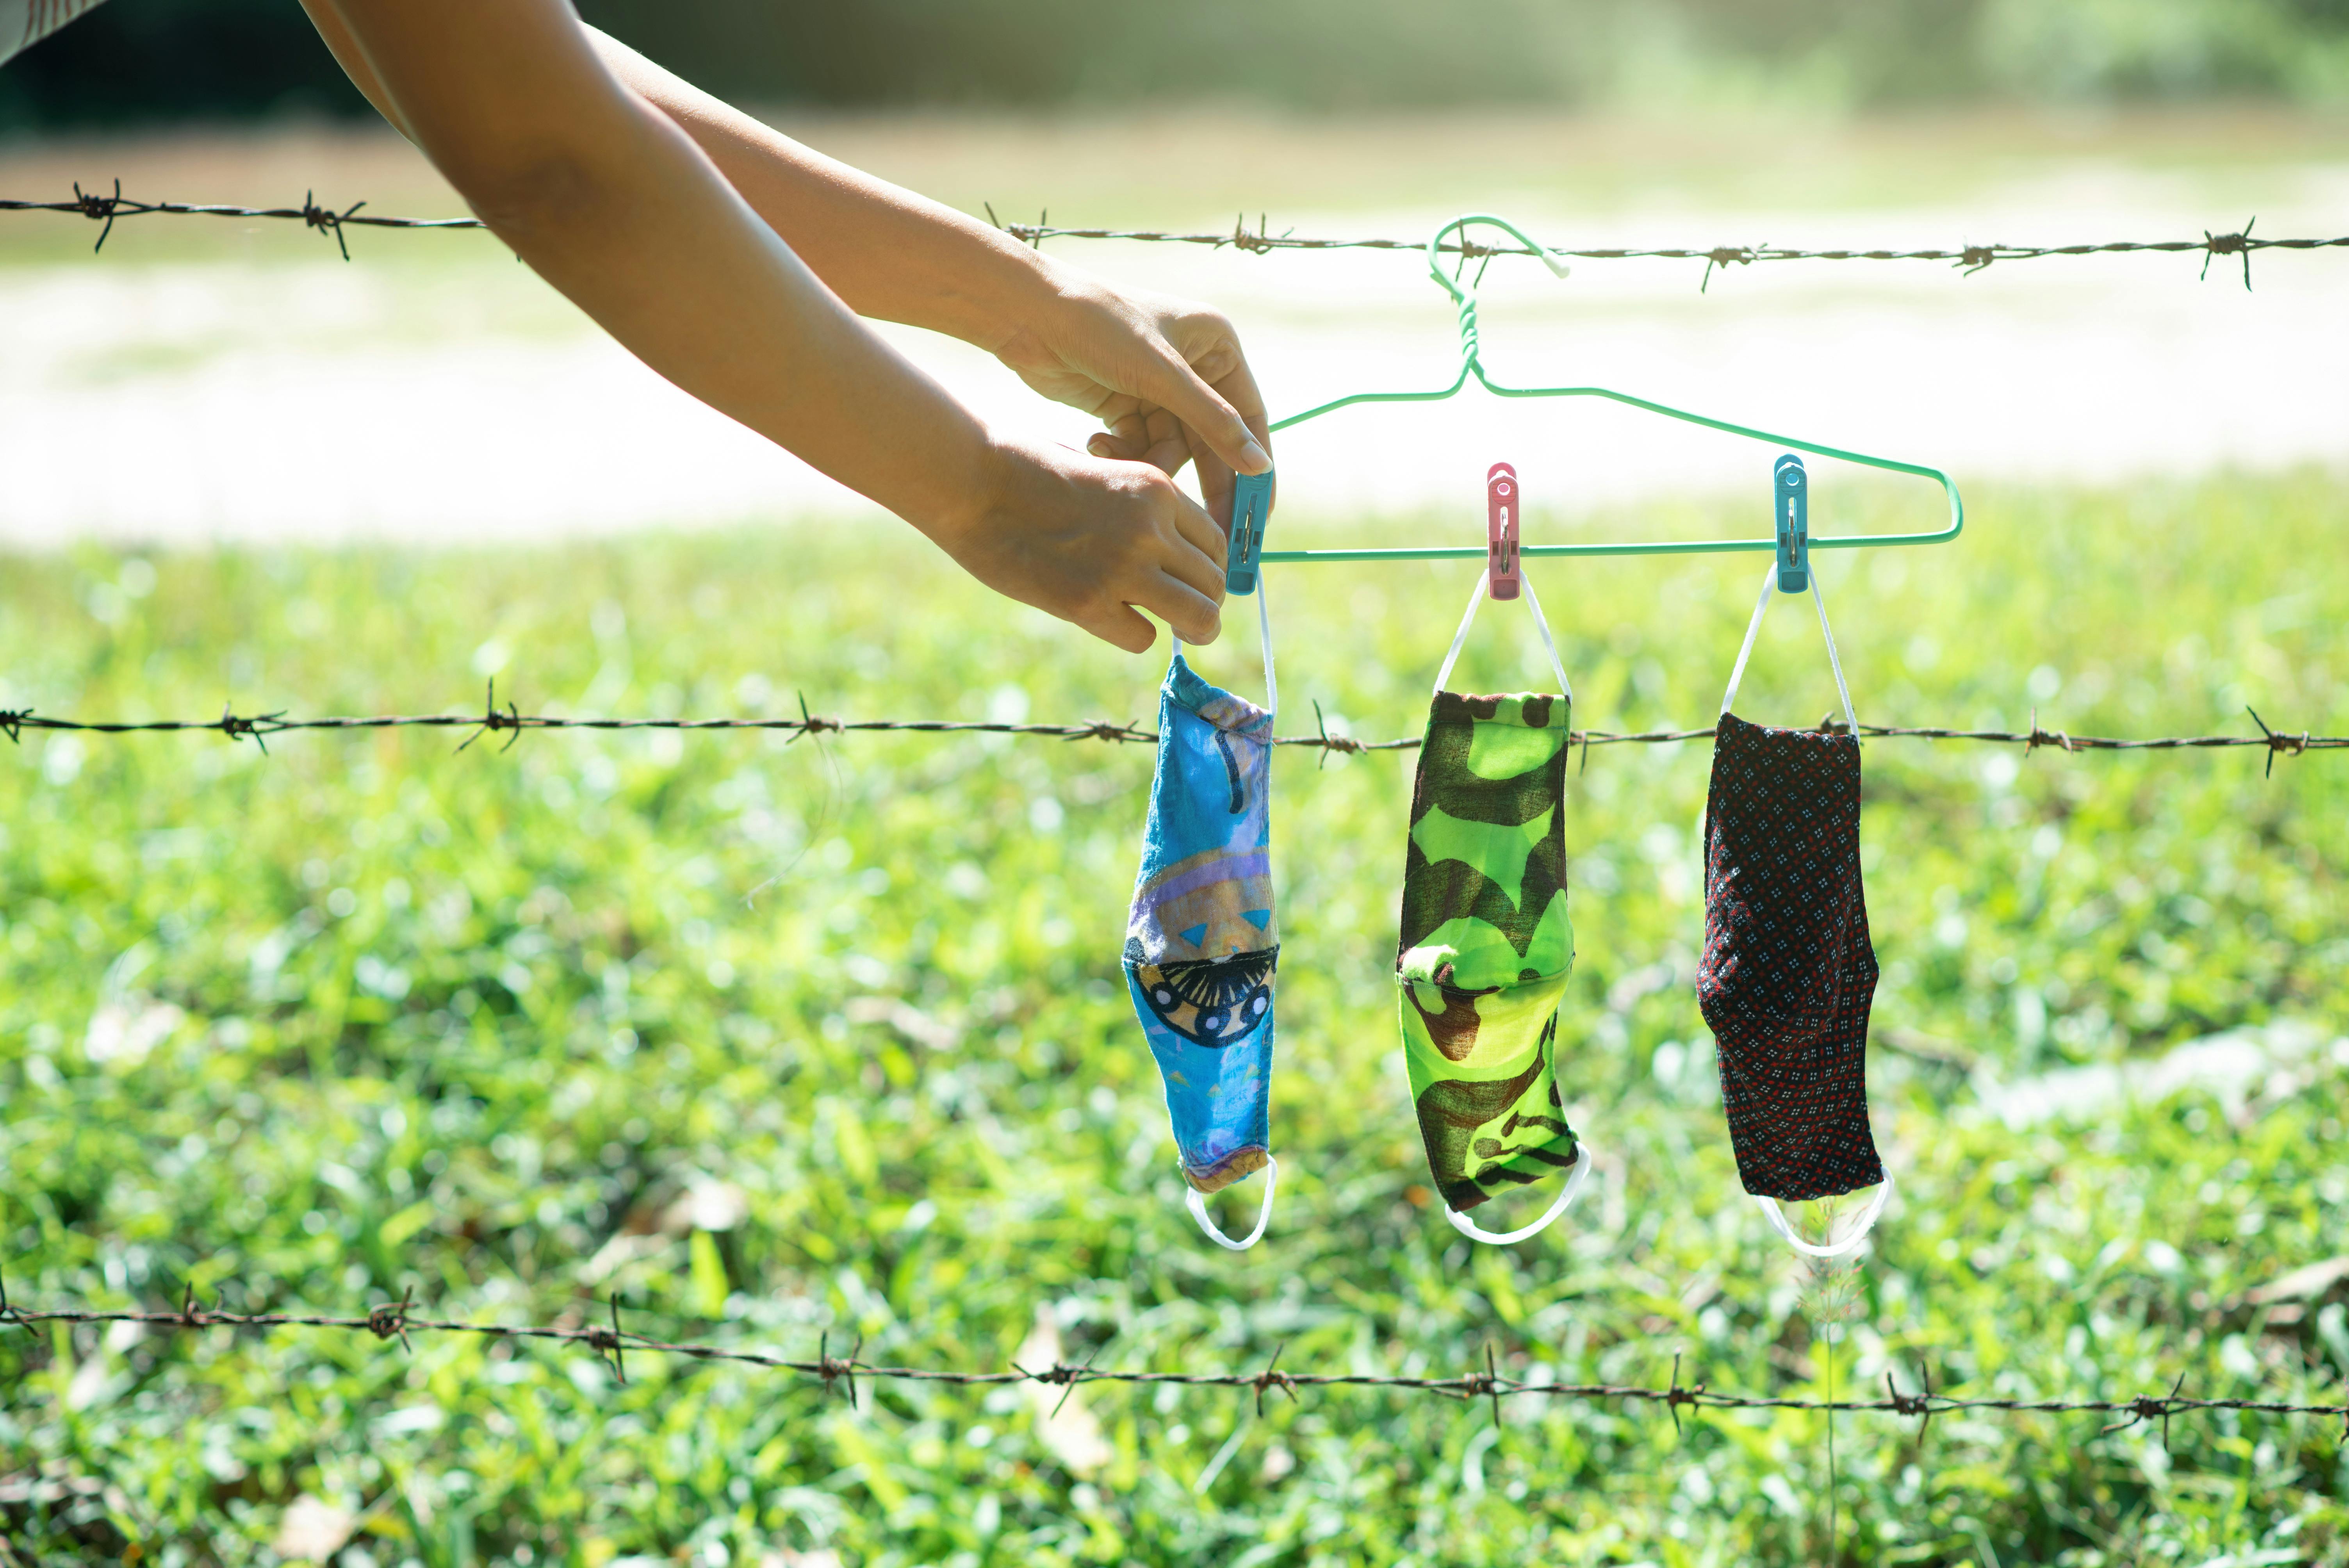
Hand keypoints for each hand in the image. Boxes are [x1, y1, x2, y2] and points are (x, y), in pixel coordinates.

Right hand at [929, 434, 1230, 653]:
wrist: (972, 481)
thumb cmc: (1028, 472)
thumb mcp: (1105, 474)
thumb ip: (1142, 510)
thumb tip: (1169, 556)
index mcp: (1157, 490)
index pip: (1215, 541)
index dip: (1206, 566)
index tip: (1189, 578)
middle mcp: (1151, 528)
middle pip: (1214, 583)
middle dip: (1205, 602)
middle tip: (1184, 614)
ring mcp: (1123, 567)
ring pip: (1199, 617)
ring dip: (1191, 629)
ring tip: (1172, 628)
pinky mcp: (1088, 602)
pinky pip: (1142, 638)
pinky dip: (1132, 635)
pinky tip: (1108, 619)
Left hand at [989, 264, 1272, 527]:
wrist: (1029, 317)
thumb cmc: (1101, 328)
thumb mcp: (1163, 377)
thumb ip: (1213, 423)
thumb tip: (1260, 466)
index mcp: (1216, 345)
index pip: (1247, 415)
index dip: (1256, 464)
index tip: (1260, 512)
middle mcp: (1193, 365)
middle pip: (1212, 439)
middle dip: (1207, 480)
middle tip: (1216, 530)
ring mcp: (1157, 387)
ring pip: (1173, 448)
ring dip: (1148, 459)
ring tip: (1116, 451)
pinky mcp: (1125, 404)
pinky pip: (1142, 446)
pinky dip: (1125, 453)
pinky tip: (1098, 442)